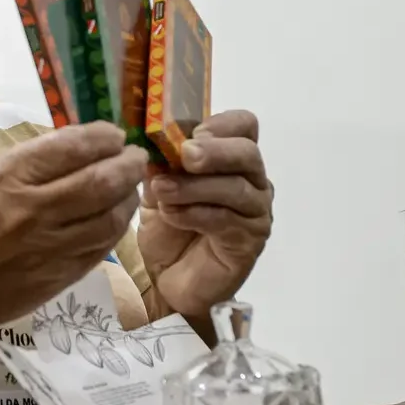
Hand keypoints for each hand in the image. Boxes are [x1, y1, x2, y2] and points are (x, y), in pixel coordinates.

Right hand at [0, 122, 148, 330]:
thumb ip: (29, 164)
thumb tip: (78, 148)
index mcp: (6, 178)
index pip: (71, 148)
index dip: (102, 137)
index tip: (113, 134)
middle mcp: (32, 210)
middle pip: (101, 181)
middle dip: (127, 164)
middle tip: (136, 156)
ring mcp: (50, 246)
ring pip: (110, 217)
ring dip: (129, 196)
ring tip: (131, 186)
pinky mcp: (60, 275)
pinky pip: (103, 246)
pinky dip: (117, 227)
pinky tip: (118, 216)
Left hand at [137, 110, 272, 317]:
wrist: (169, 281)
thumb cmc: (168, 230)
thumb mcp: (156, 190)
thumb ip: (159, 165)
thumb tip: (150, 141)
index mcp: (231, 159)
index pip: (245, 125)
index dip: (222, 123)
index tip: (191, 133)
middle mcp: (252, 181)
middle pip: (248, 152)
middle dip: (214, 152)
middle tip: (185, 155)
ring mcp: (255, 212)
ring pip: (236, 188)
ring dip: (195, 186)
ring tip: (163, 191)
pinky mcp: (249, 242)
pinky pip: (227, 221)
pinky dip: (195, 214)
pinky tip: (172, 215)